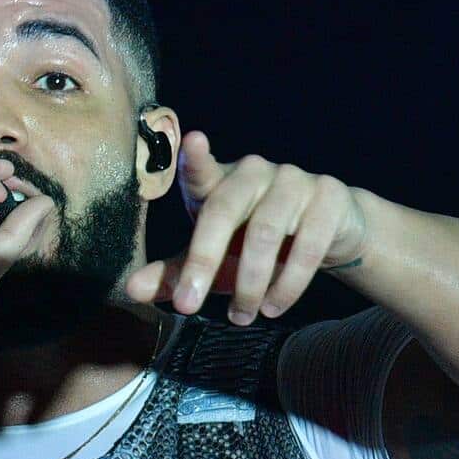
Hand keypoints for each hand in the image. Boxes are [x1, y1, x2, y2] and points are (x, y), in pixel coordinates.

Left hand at [123, 130, 366, 323]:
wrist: (327, 235)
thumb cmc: (254, 246)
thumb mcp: (214, 262)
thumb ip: (175, 274)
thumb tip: (130, 290)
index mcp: (220, 182)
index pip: (200, 169)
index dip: (195, 158)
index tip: (193, 142)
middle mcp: (254, 173)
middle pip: (223, 210)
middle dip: (203, 261)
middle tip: (189, 306)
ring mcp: (293, 181)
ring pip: (265, 233)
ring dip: (250, 284)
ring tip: (241, 316)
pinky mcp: (328, 198)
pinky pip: (306, 245)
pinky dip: (288, 283)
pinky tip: (275, 306)